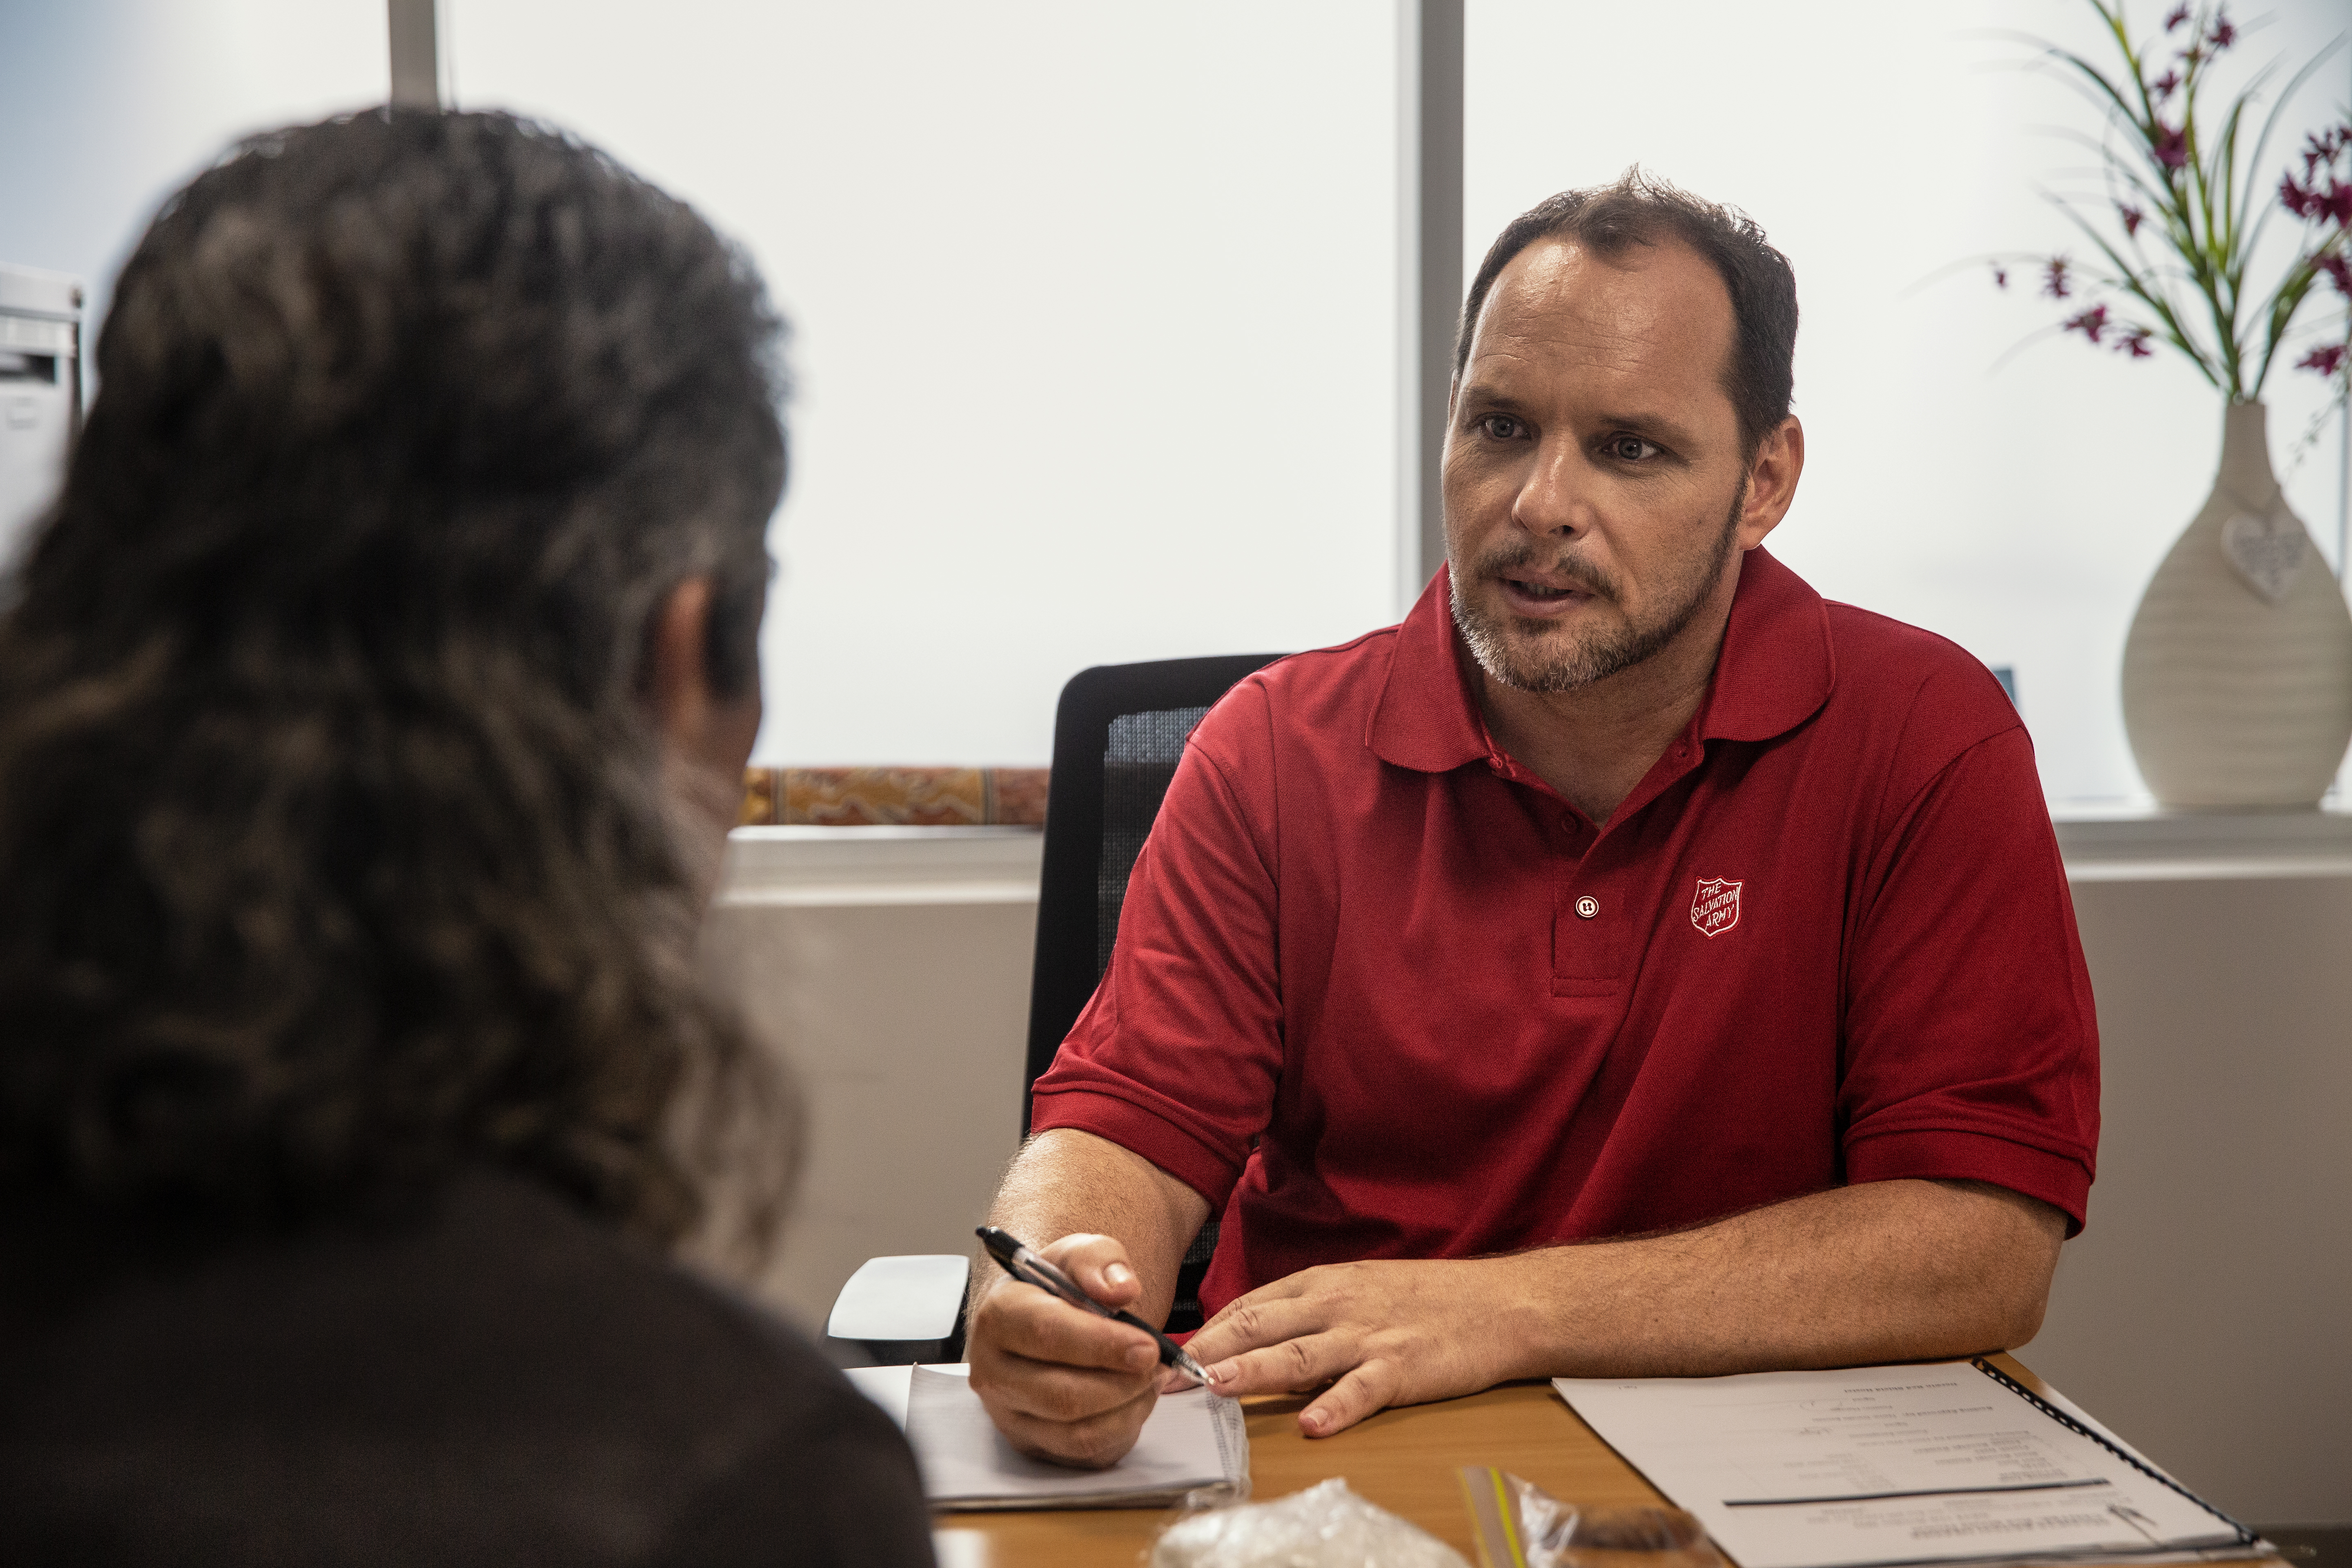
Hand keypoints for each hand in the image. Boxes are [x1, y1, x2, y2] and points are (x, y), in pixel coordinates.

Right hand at [964, 1233, 1170, 1468]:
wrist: (1044, 1318)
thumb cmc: (1059, 1287)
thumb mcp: (1079, 1253)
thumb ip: (1100, 1261)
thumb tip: (1121, 1290)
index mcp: (998, 1316)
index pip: (1046, 1334)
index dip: (1102, 1344)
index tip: (1148, 1346)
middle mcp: (993, 1372)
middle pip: (1062, 1395)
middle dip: (1122, 1383)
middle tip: (1158, 1364)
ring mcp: (1009, 1414)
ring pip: (1076, 1432)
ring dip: (1128, 1407)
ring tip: (1152, 1377)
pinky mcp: (1032, 1444)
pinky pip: (1085, 1452)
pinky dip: (1123, 1428)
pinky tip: (1136, 1398)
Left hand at [1187, 1256, 1518, 1436]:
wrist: (1497, 1302)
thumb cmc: (1423, 1298)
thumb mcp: (1356, 1288)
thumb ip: (1304, 1310)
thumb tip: (1247, 1336)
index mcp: (1322, 1283)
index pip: (1249, 1305)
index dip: (1205, 1331)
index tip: (1166, 1355)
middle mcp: (1337, 1304)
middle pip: (1260, 1325)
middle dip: (1208, 1351)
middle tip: (1164, 1378)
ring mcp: (1369, 1336)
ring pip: (1299, 1354)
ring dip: (1253, 1371)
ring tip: (1215, 1387)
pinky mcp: (1402, 1367)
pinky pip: (1363, 1390)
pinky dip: (1336, 1407)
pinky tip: (1311, 1425)